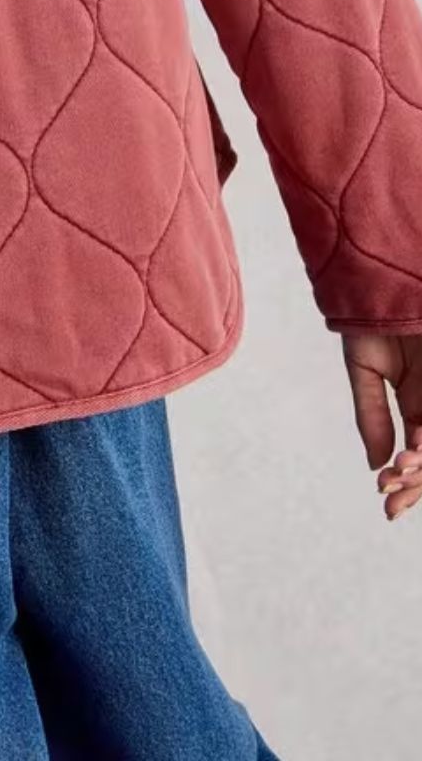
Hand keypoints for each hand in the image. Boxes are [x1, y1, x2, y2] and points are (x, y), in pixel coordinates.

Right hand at [341, 330, 421, 520]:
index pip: (417, 454)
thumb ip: (371, 416)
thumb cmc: (370, 318)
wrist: (375, 279)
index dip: (405, 480)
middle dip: (416, 484)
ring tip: (401, 473)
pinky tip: (414, 451)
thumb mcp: (365, 371)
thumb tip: (375, 463)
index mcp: (416, 405)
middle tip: (393, 503)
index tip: (385, 500)